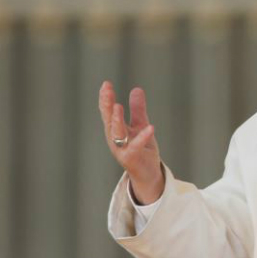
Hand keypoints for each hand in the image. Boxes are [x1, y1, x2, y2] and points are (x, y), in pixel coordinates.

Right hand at [98, 81, 163, 203]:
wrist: (147, 174)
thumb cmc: (142, 149)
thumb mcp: (140, 126)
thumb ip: (138, 109)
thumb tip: (136, 89)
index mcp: (115, 129)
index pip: (108, 112)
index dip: (106, 98)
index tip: (106, 84)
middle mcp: (115, 139)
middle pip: (109, 119)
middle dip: (107, 105)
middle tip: (107, 90)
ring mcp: (121, 149)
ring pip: (117, 133)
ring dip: (116, 120)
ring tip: (118, 106)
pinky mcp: (132, 158)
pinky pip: (136, 146)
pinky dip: (143, 137)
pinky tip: (151, 127)